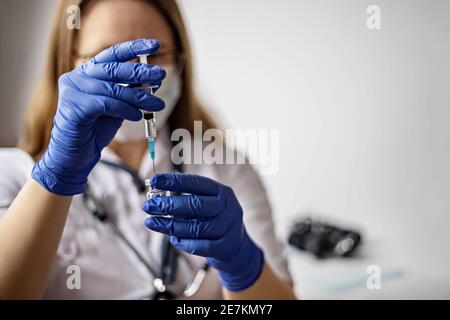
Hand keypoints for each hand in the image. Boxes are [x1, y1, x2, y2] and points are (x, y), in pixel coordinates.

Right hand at [32, 39, 165, 194]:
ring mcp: (72, 91)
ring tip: (156, 104)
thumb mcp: (117, 107)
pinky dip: (125, 110)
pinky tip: (137, 116)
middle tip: (161, 75)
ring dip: (139, 96)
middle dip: (141, 72)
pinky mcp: (74, 108)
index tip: (154, 45)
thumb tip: (154, 79)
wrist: (75, 157)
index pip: (112, 55)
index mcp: (86, 73)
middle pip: (114, 70)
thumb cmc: (94, 130)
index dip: (133, 48)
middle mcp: (77, 77)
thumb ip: (130, 92)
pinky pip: (107, 104)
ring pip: (113, 89)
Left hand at [142, 173, 264, 291]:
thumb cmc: (213, 221)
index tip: (154, 181)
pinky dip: (183, 243)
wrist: (237, 247)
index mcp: (222, 192)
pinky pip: (200, 246)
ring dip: (171, 226)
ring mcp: (229, 227)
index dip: (174, 181)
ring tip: (153, 223)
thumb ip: (186, 201)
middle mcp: (228, 207)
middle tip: (148, 206)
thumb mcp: (206, 205)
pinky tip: (173, 239)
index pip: (196, 183)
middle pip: (196, 205)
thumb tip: (156, 198)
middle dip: (168, 205)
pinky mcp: (225, 247)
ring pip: (196, 227)